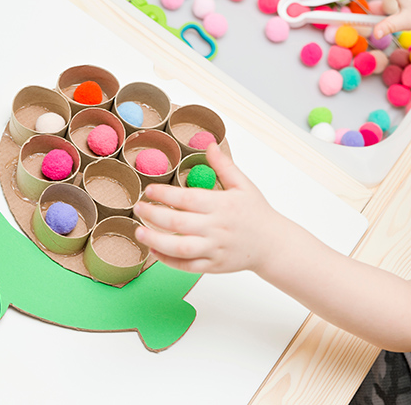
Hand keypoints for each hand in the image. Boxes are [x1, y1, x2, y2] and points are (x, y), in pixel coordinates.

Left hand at [133, 143, 286, 274]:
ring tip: (138, 231)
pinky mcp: (213, 266)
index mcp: (223, 205)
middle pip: (178, 223)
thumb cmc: (257, 213)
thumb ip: (224, 166)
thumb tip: (209, 144)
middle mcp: (217, 228)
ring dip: (155, 240)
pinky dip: (168, 260)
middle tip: (138, 207)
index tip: (149, 190)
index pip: (187, 199)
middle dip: (153, 215)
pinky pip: (187, 266)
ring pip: (180, 247)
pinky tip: (155, 250)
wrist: (273, 244)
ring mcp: (214, 249)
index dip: (165, 194)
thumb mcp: (243, 185)